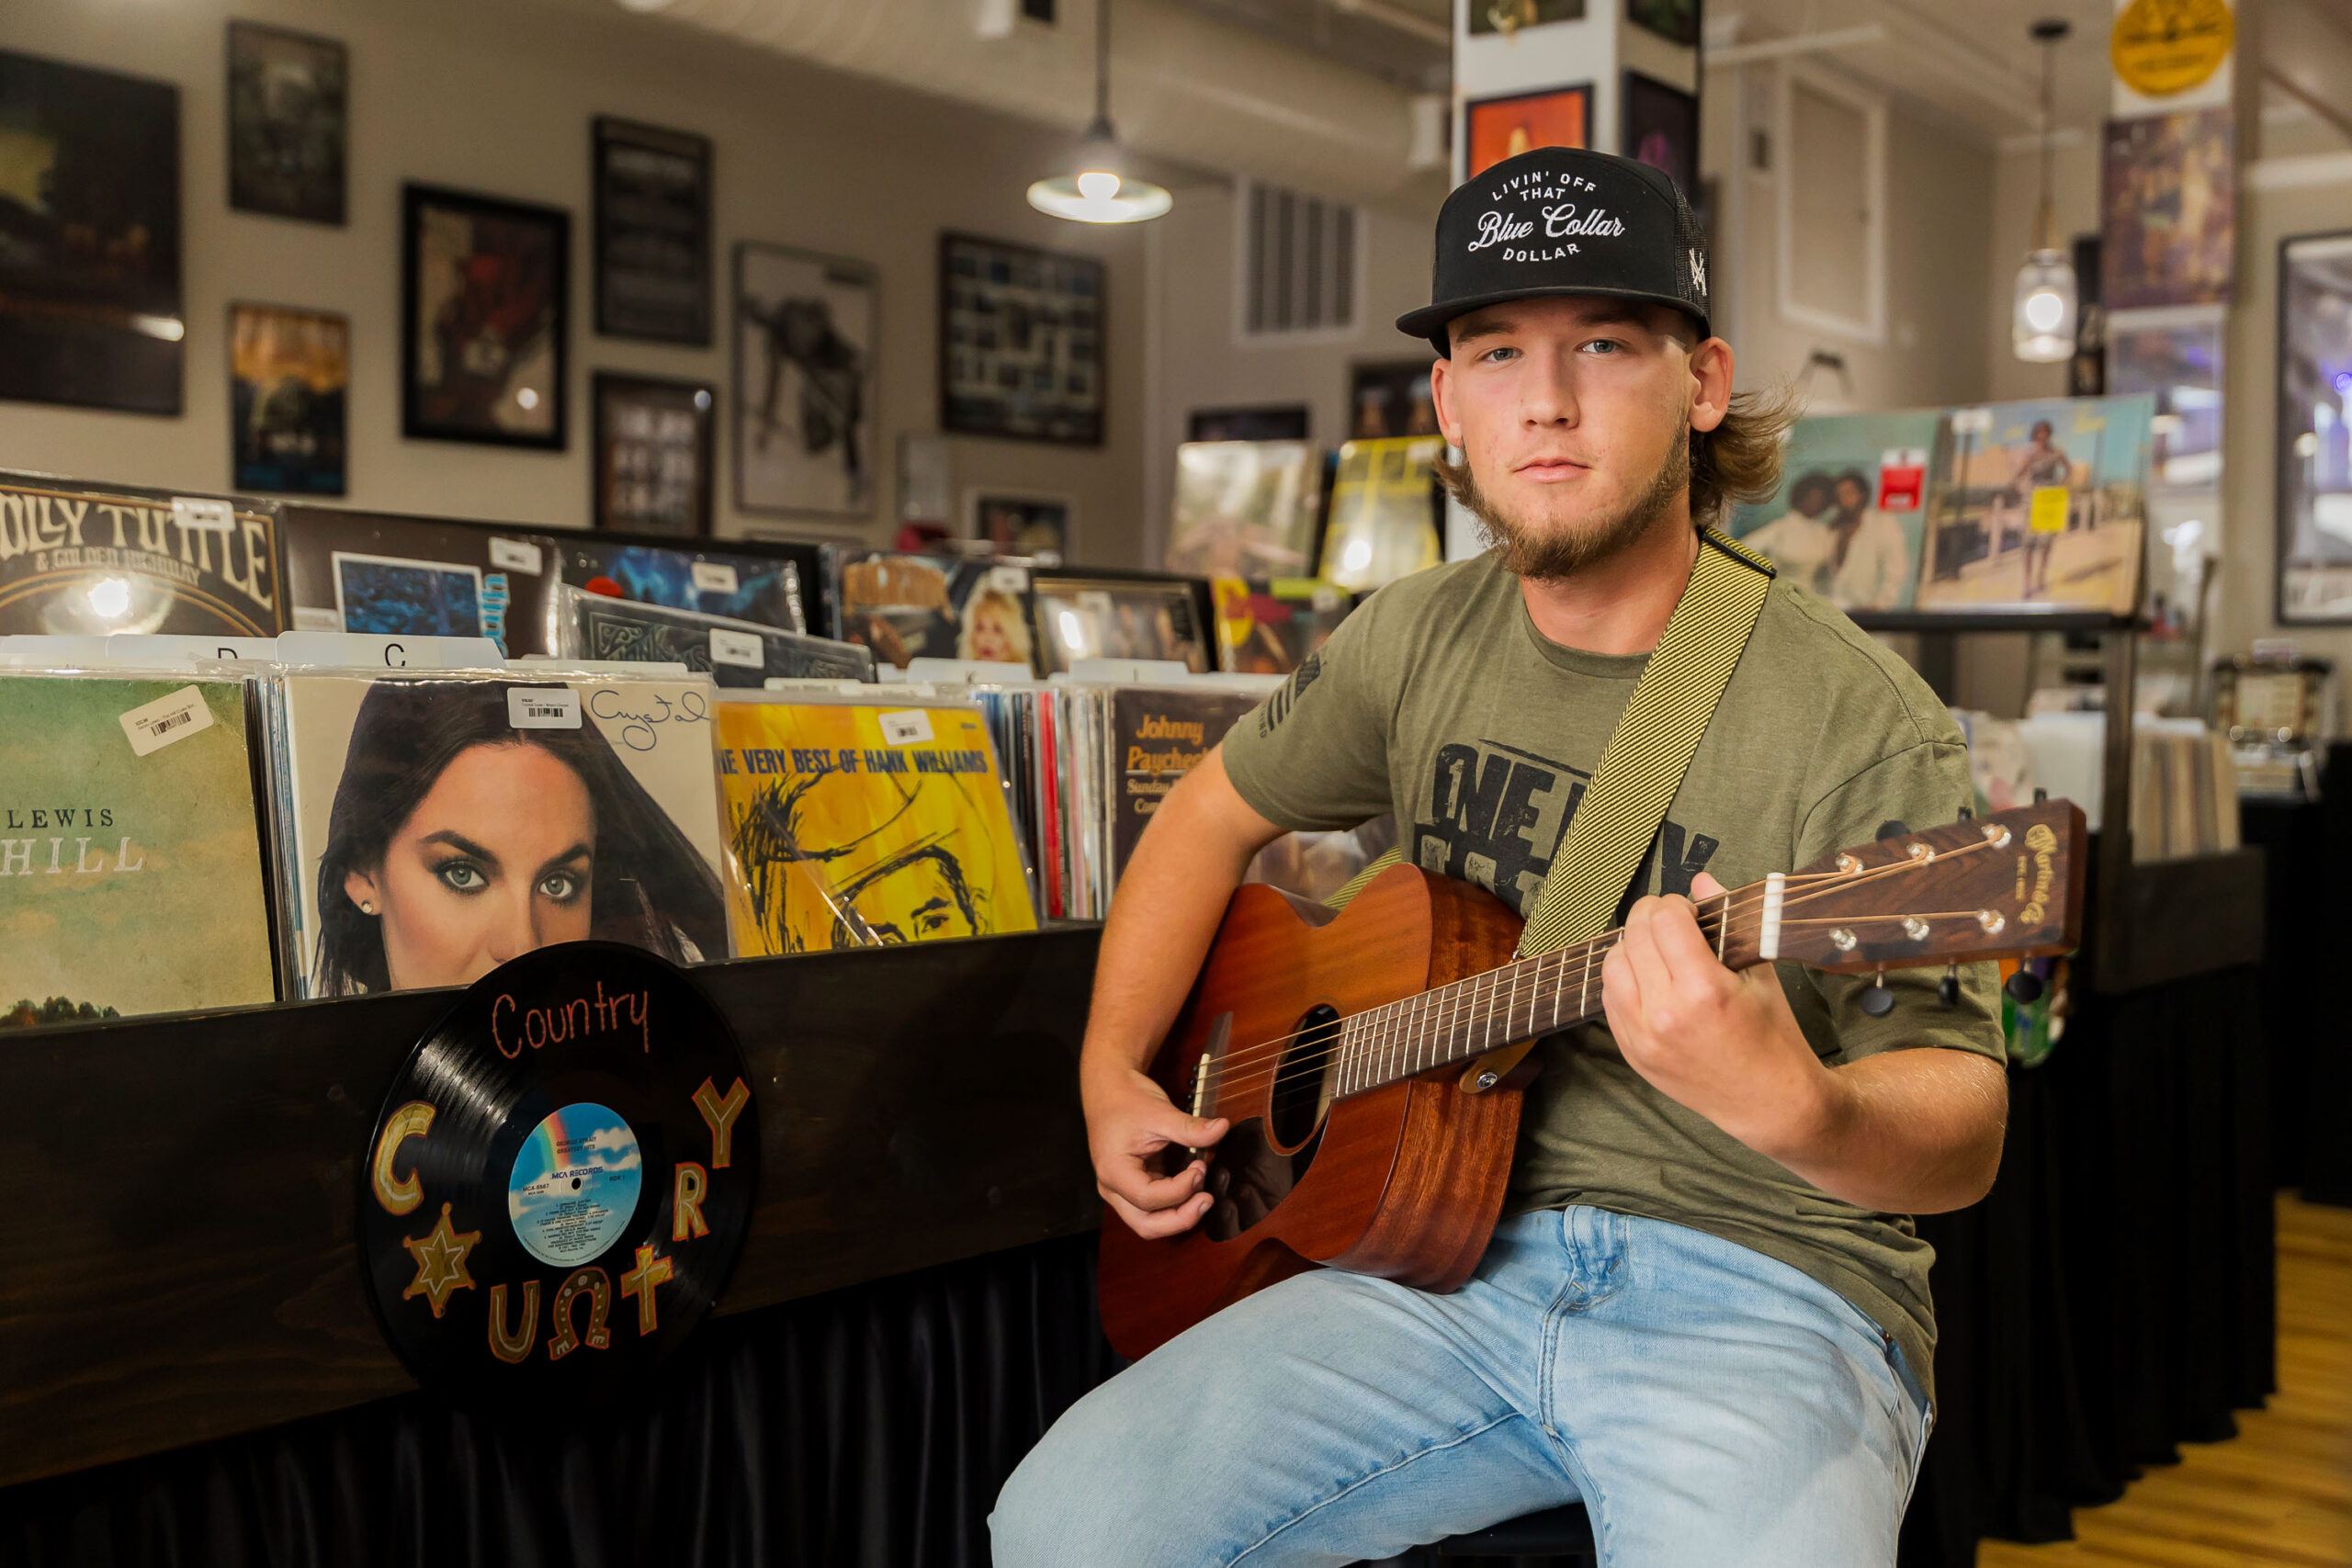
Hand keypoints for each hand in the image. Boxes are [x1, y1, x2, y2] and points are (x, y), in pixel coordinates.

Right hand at [1082, 1059, 1228, 1238]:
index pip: (1148, 1198)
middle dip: (1181, 1218)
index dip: (1180, 1189)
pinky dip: (1176, 1204)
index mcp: (1113, 1171)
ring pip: (1150, 1223)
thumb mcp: (1160, 1112)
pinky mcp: (1133, 1188)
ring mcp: (1121, 1191)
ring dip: (1180, 1214)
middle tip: (1207, 1199)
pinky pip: (1155, 1209)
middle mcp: (1112, 1188)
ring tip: (1203, 1192)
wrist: (1111, 1089)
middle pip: (1147, 1225)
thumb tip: (1223, 1128)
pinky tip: (1194, 1186)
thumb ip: (1190, 1127)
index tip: (1200, 1167)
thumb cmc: (1128, 1100)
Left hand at [1599, 871, 1838, 1160]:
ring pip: (1612, 964)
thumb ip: (1725, 921)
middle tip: (1671, 921)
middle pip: (1634, 935)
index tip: (1689, 910)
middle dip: (1651, 917)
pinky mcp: (1631, 1052)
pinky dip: (1624, 979)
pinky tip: (1649, 978)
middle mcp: (1665, 1013)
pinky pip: (1609, 997)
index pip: (1664, 919)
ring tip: (1658, 950)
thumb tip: (1701, 878)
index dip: (1675, 904)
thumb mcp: (1759, 974)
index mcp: (1704, 990)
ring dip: (1632, 946)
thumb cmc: (1773, 1037)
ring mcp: (1642, 1036)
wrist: (1769, 1103)